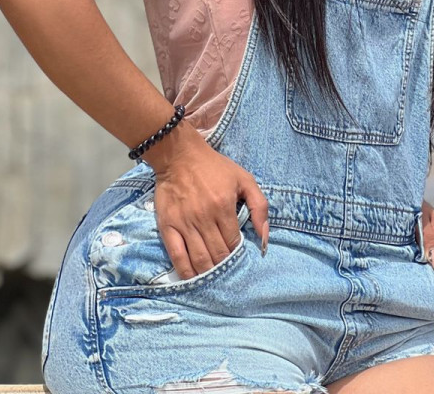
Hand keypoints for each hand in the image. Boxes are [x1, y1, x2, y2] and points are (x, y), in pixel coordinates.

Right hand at [151, 132, 270, 279]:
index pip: (233, 242)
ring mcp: (184, 223)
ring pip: (199, 259)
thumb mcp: (244, 179)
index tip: (237, 254)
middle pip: (217, 254)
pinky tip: (192, 277)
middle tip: (227, 268)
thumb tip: (265, 237)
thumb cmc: (215, 168)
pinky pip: (177, 256)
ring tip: (213, 276)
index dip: (237, 252)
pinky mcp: (167, 226)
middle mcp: (204, 217)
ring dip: (208, 272)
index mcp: (224, 206)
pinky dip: (185, 271)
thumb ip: (260, 206)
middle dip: (224, 264)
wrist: (179, 156)